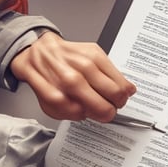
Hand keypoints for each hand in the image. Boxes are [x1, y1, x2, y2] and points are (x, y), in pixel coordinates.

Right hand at [10, 32, 136, 121]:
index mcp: (94, 58)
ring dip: (94, 114)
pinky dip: (77, 115)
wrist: (38, 51)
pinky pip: (72, 114)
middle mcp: (80, 69)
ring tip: (92, 108)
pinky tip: (78, 108)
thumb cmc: (67, 56)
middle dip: (111, 111)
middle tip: (108, 110)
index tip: (120, 101)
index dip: (122, 100)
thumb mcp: (93, 55)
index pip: (120, 89)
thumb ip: (113, 73)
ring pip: (91, 111)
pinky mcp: (51, 95)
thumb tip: (129, 90)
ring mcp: (65, 83)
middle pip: (107, 104)